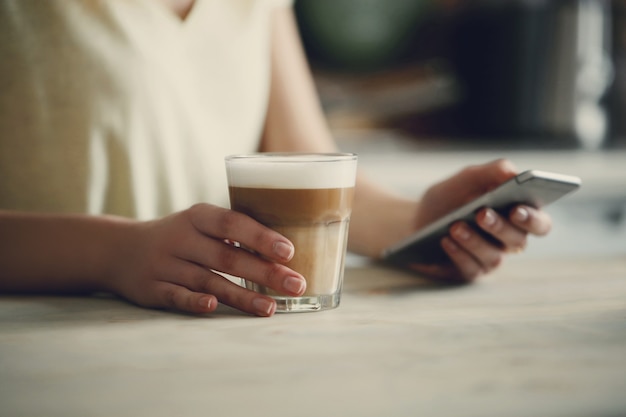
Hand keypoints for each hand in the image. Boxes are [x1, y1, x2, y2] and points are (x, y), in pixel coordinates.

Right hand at [107, 204, 306, 316]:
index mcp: (197, 217)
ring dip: (241, 295)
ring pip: (208, 280)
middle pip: (227, 256)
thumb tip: (286, 251)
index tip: (289, 251)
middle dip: (264, 272)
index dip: (260, 237)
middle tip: (296, 284)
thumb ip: (233, 233)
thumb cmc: (179, 237)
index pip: (231, 223)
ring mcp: (165, 264)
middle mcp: (181, 238)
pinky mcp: (152, 289)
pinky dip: (194, 301)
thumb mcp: (199, 224)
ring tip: (271, 307)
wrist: (119, 250)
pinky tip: (213, 306)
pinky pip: (176, 295)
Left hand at [410, 159, 551, 281]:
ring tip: (456, 225)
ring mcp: (490, 258)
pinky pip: (470, 268)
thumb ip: (489, 172)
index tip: (517, 208)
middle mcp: (508, 240)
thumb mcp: (465, 180)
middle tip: (482, 214)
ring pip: (494, 256)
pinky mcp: (470, 271)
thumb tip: (511, 171)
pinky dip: (458, 253)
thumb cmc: (448, 199)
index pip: (539, 222)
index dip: (532, 218)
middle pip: (518, 240)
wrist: (415, 220)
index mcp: (516, 216)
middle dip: (501, 227)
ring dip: (474, 240)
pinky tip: (446, 240)